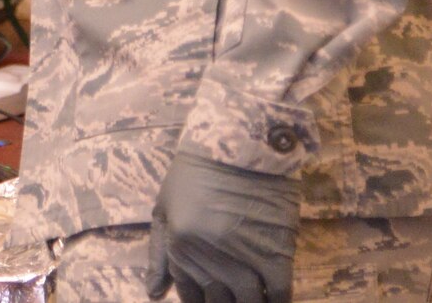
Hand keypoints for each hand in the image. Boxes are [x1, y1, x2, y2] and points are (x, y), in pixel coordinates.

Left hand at [146, 151, 299, 302]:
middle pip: (218, 302)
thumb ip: (159, 254)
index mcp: (179, 248)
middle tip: (230, 296)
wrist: (238, 144)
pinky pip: (278, 295)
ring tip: (250, 298)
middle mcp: (208, 260)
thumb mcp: (165, 208)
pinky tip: (272, 299)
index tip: (208, 299)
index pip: (187, 294)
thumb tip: (153, 294)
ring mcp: (243, 260)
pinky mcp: (276, 255)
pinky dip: (276, 302)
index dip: (197, 302)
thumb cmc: (195, 171)